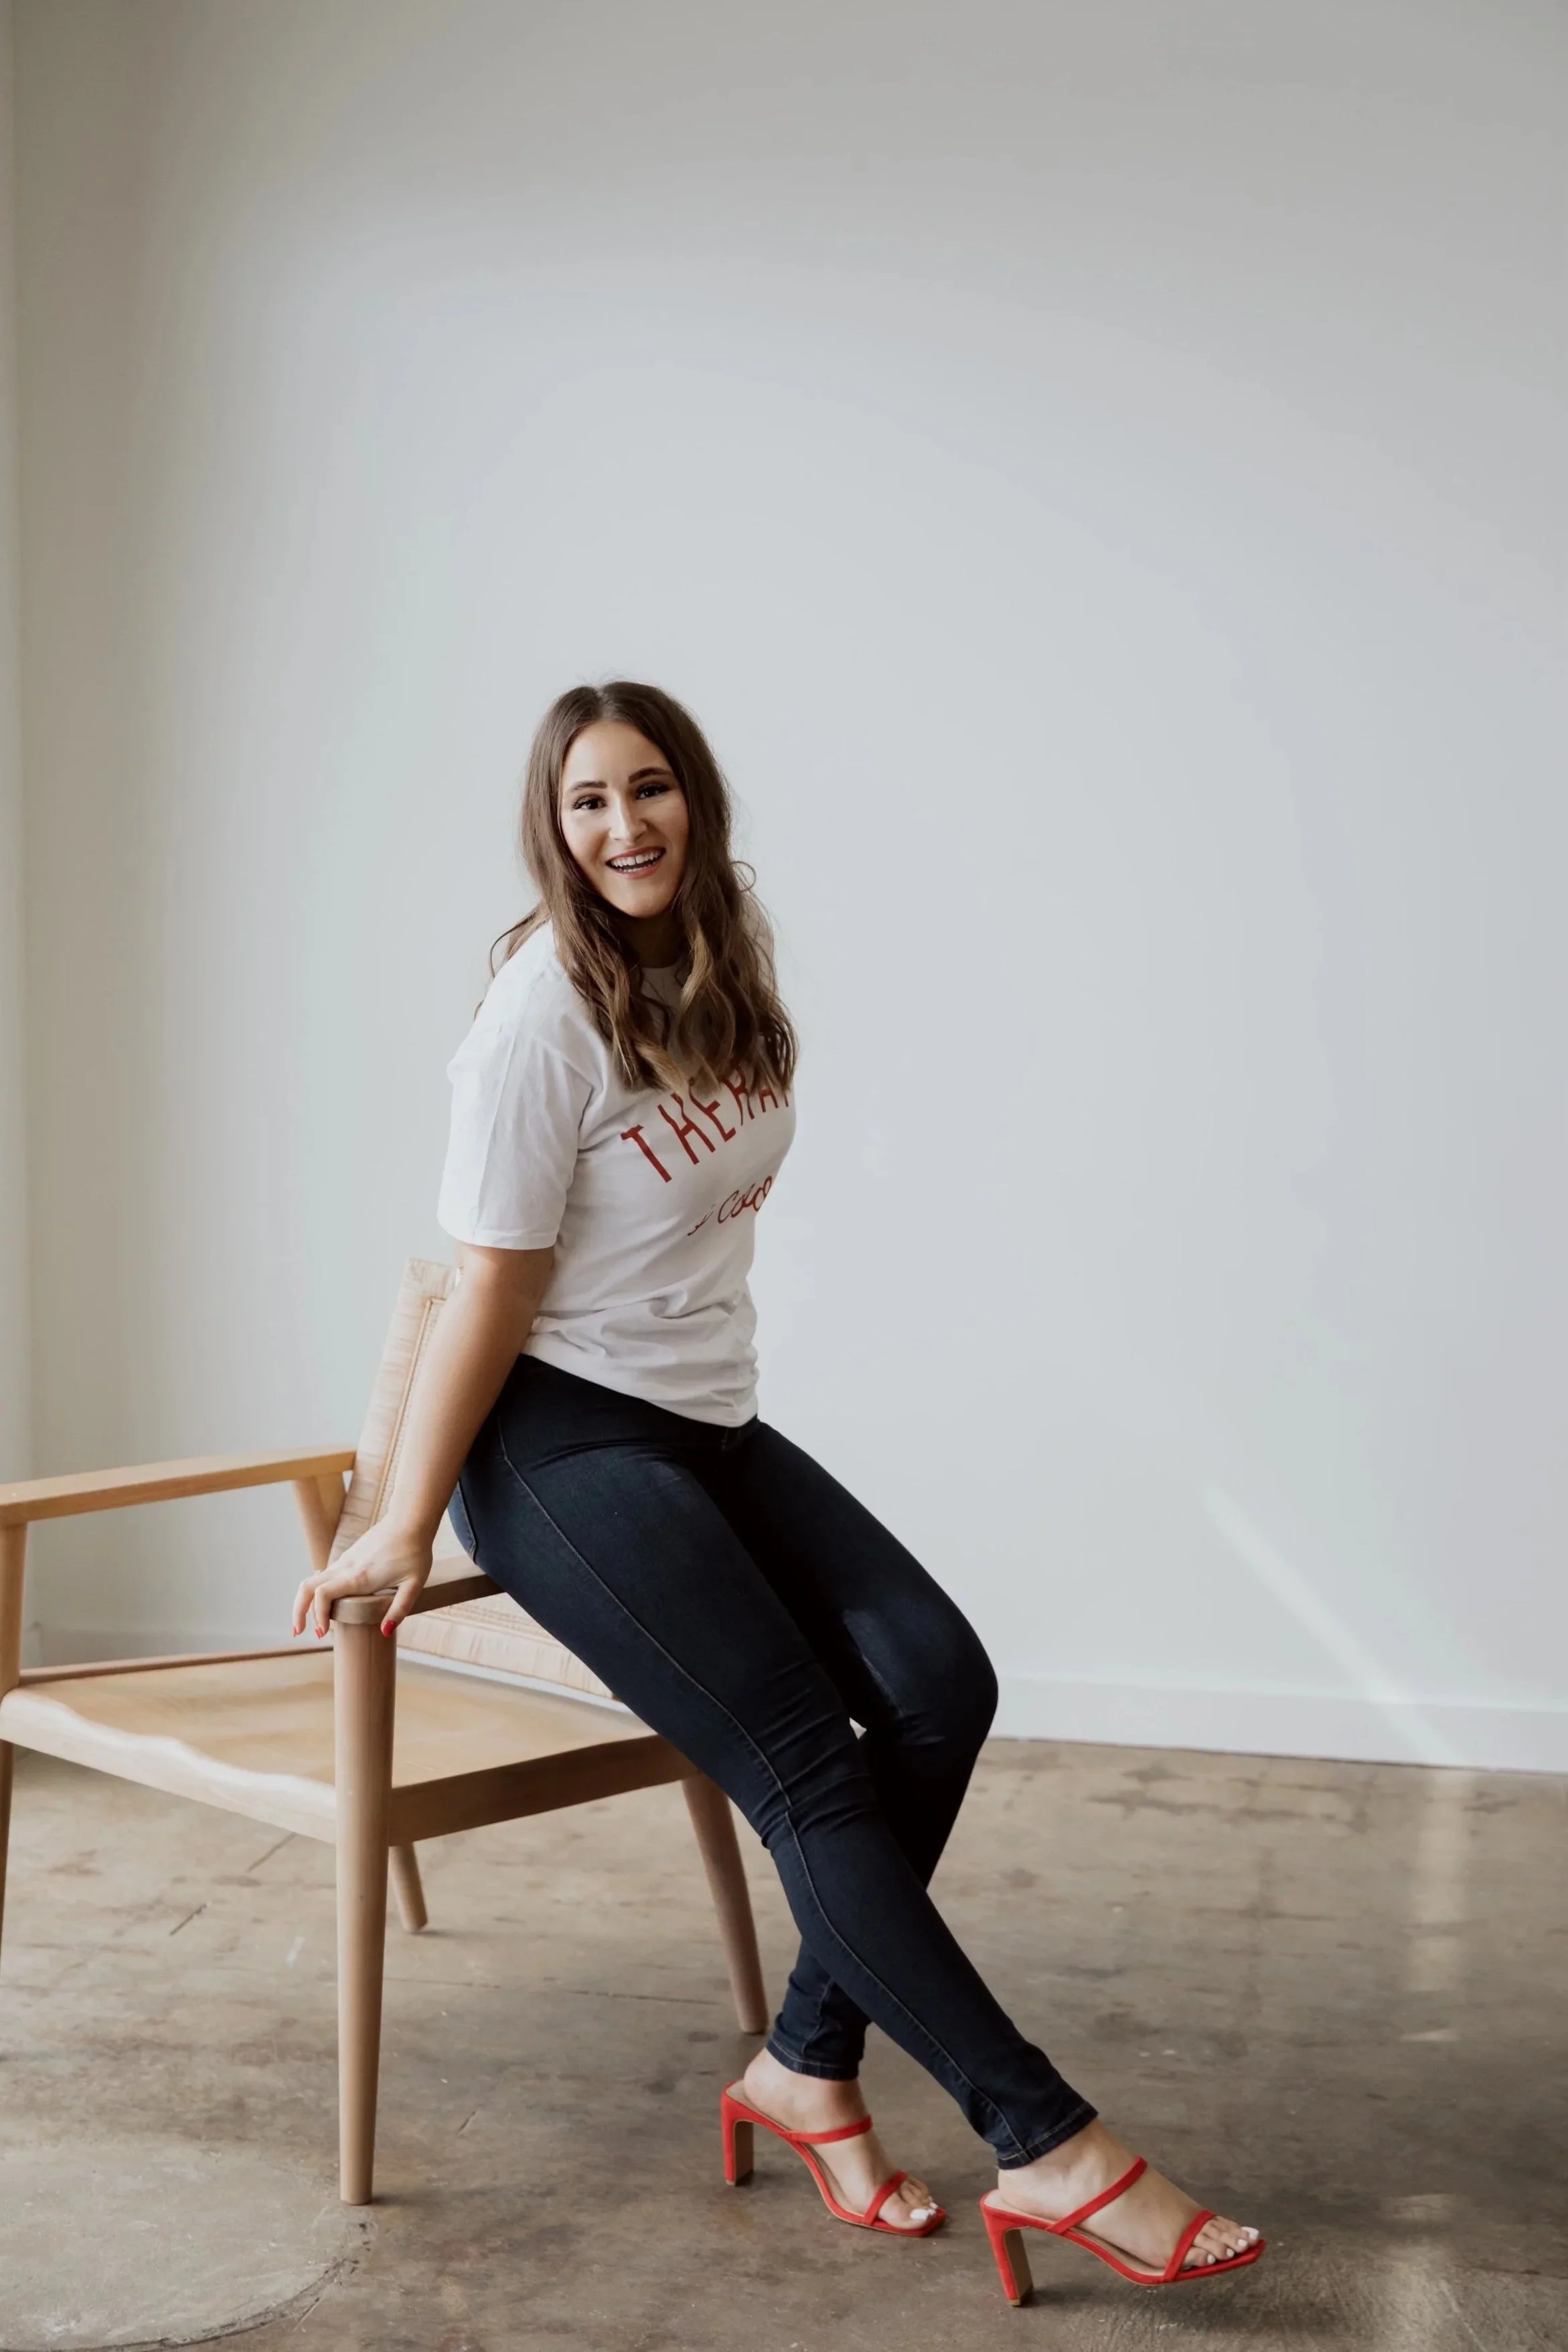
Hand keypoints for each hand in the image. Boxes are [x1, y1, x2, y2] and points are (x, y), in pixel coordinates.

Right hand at [291, 1518, 435, 1639]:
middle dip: (298, 1611)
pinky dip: (317, 1591)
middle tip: (298, 1633)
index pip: (323, 1595)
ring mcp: (345, 1560)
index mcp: (359, 1577)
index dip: (317, 1615)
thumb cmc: (414, 1552)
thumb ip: (399, 1609)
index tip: (323, 1633)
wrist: (410, 1520)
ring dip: (305, 1601)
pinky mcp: (349, 1556)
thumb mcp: (414, 1584)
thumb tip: (385, 1631)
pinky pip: (325, 1575)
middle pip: (307, 1587)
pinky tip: (326, 1603)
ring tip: (309, 1622)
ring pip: (313, 1580)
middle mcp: (346, 1567)